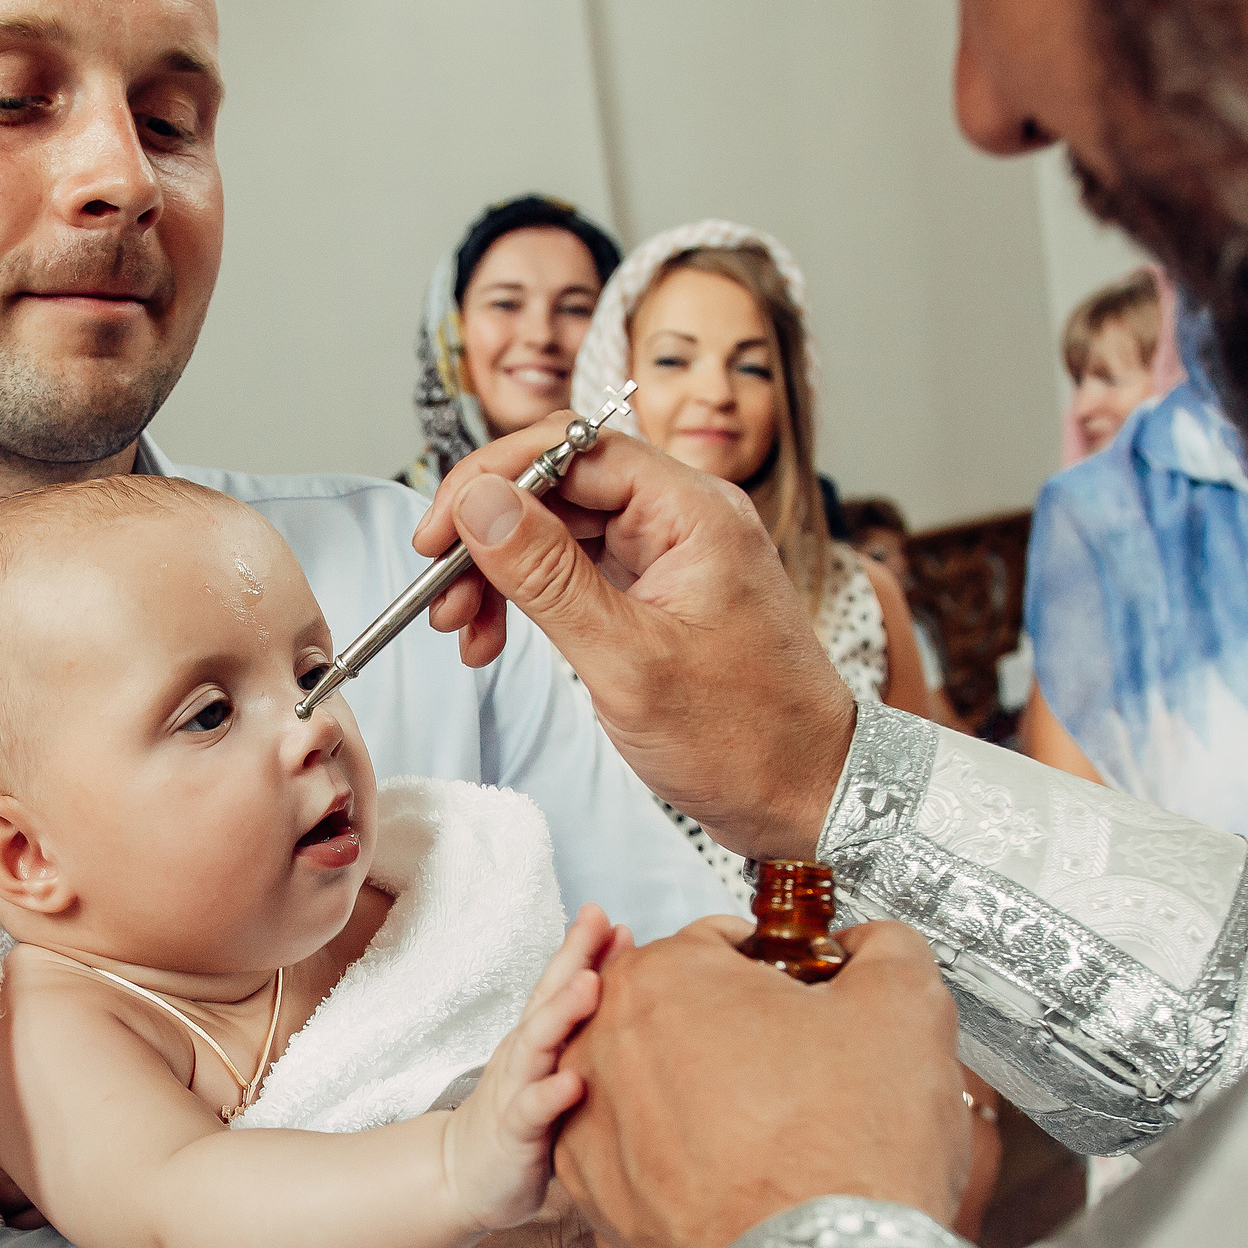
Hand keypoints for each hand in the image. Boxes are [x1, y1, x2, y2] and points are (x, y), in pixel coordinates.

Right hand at [410, 421, 856, 859]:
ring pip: (558, 532)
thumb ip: (548, 576)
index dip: (492, 480)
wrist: (808, 797)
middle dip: (487, 535)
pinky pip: (575, 574)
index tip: (438, 532)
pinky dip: (528, 601)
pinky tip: (494, 640)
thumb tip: (480, 503)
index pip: (572, 449)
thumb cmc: (744, 739)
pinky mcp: (657, 596)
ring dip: (499, 573)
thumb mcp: (628, 661)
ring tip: (461, 629)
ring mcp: (671, 557)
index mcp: (694, 510)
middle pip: (558, 487)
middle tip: (438, 592)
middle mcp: (684, 519)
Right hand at [443, 905, 621, 1230]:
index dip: (585, 950)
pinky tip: (574, 1082)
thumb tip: (644, 1015)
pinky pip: (530, 1109)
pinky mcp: (511, 1131)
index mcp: (541, 1040)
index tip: (612, 919)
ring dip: (562, 1011)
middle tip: (601, 924)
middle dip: (574, 957)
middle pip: (547, 997)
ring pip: (536, 1043)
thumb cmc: (525, 1123)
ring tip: (590, 984)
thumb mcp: (558, 1074)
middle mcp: (526, 1054)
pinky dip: (550, 1094)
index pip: (561, 984)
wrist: (463, 1176)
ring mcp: (515, 1088)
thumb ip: (589, 1044)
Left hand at [553, 916, 971, 1247]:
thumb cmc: (851, 1154)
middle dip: (739, 1040)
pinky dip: (692, 1174)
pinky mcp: (597, 1213)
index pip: (720, 947)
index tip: (809, 1005)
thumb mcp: (906, 1007)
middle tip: (804, 1079)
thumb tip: (871, 950)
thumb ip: (885, 950)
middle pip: (680, 1022)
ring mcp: (587, 1139)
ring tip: (781, 1141)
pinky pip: (649, 1171)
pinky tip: (748, 1189)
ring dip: (712, 1107)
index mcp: (656, 982)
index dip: (780, 973)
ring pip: (659, 1097)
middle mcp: (598, 1054)